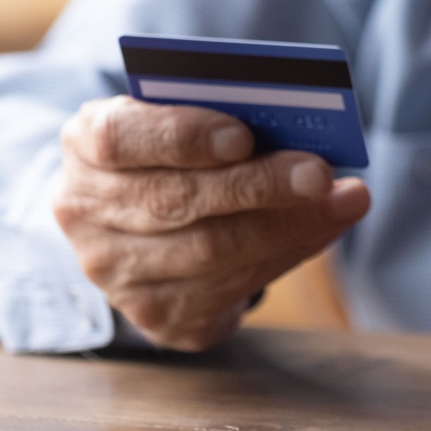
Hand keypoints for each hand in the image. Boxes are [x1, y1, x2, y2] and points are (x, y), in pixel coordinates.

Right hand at [54, 96, 369, 350]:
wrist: (138, 222)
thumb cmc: (172, 152)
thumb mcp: (175, 119)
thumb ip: (216, 115)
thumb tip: (292, 126)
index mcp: (85, 147)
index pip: (120, 139)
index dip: (182, 137)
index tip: (243, 135)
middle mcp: (87, 214)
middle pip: (176, 201)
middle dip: (258, 186)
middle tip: (320, 172)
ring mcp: (116, 274)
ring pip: (211, 252)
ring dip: (290, 224)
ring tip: (345, 200)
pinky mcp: (158, 315)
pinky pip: (231, 289)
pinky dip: (287, 252)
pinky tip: (325, 228)